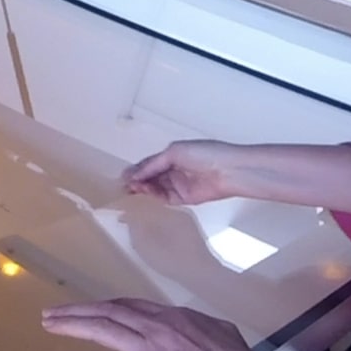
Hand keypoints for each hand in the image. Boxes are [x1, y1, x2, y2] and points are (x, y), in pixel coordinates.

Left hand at [38, 298, 299, 350]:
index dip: (106, 306)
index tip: (91, 309)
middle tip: (54, 313)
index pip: (131, 305)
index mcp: (174, 315)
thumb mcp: (220, 331)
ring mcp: (149, 349)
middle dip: (78, 311)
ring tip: (48, 324)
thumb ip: (199, 326)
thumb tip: (192, 327)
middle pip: (109, 311)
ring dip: (70, 325)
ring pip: (100, 329)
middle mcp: (156, 325)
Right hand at [121, 140, 242, 204]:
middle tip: (124, 185)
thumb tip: (134, 174)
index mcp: (172, 154)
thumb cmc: (203, 154)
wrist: (228, 170)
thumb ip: (153, 164)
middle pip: (151, 176)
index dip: (136, 169)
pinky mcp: (185, 198)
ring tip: (134, 188)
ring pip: (156, 187)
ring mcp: (179, 184)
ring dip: (144, 187)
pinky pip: (166, 198)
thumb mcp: (175, 152)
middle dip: (137, 180)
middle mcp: (174, 170)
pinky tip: (146, 193)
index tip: (122, 176)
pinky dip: (155, 196)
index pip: (150, 163)